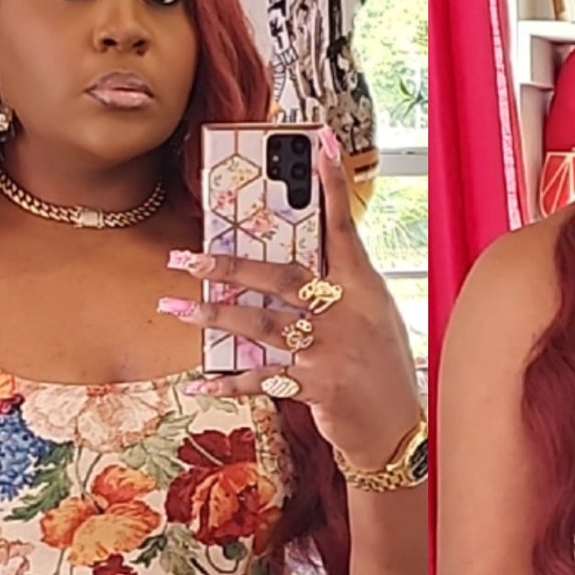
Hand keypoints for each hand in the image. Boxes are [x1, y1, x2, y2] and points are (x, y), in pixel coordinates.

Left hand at [163, 132, 423, 470]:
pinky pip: (263, 380)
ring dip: (213, 319)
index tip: (318, 146)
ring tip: (177, 309)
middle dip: (229, 267)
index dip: (332, 188)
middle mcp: (347, 314)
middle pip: (280, 278)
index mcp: (365, 289)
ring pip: (260, 326)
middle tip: (187, 258)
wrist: (398, 429)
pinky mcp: (316, 385)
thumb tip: (299, 262)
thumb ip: (342, 288)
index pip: (345, 230)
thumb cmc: (384, 369)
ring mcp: (330, 350)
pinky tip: (203, 382)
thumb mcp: (375, 319)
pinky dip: (230, 383)